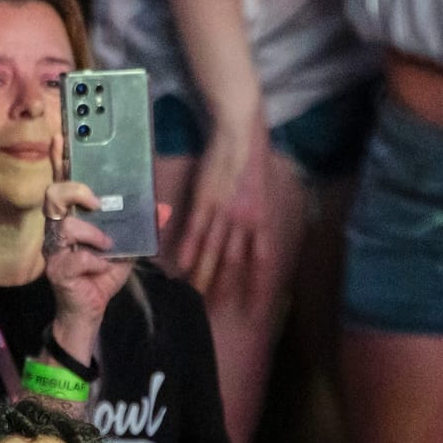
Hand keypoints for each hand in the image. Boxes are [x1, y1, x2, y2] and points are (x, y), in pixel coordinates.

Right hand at [41, 145, 173, 357]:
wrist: (89, 311)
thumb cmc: (101, 276)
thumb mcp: (128, 248)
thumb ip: (142, 227)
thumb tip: (164, 209)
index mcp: (74, 217)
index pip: (63, 182)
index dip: (59, 159)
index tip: (61, 137)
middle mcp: (59, 228)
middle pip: (53, 193)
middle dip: (75, 190)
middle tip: (97, 202)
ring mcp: (55, 248)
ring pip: (65, 225)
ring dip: (92, 234)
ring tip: (107, 246)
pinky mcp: (57, 270)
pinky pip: (75, 258)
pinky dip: (94, 261)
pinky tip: (101, 267)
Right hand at [171, 120, 269, 293]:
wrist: (242, 132)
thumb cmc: (254, 158)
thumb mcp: (262, 192)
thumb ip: (256, 216)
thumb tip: (250, 234)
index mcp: (262, 220)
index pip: (262, 261)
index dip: (258, 287)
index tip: (256, 310)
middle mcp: (244, 221)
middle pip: (234, 263)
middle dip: (224, 289)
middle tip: (215, 310)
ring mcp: (224, 212)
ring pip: (214, 251)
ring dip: (203, 275)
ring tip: (194, 296)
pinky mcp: (206, 200)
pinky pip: (196, 230)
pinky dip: (188, 248)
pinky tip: (180, 265)